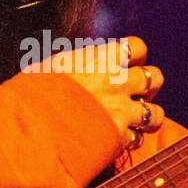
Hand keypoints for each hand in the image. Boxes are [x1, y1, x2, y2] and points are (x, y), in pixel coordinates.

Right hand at [23, 35, 164, 151]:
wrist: (32, 124)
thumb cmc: (34, 92)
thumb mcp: (52, 66)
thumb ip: (75, 63)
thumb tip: (76, 62)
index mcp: (103, 59)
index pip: (137, 47)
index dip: (135, 56)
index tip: (126, 63)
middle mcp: (118, 83)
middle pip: (155, 78)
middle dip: (148, 85)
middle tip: (134, 93)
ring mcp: (121, 111)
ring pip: (155, 114)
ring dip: (147, 116)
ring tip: (135, 120)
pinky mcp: (117, 138)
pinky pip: (137, 139)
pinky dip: (131, 140)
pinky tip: (119, 139)